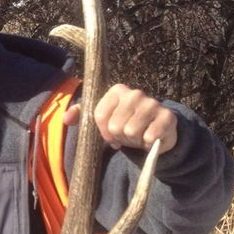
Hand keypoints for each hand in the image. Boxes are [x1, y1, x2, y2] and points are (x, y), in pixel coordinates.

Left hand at [61, 83, 177, 153]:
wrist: (156, 128)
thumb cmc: (124, 122)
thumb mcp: (101, 117)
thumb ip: (81, 115)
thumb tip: (65, 118)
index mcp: (117, 90)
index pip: (98, 115)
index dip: (102, 131)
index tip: (109, 133)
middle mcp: (135, 93)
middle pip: (114, 126)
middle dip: (119, 137)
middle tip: (126, 135)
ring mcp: (153, 104)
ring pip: (131, 132)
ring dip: (133, 141)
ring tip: (137, 136)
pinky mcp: (167, 117)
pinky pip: (149, 137)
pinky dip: (147, 144)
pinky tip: (150, 138)